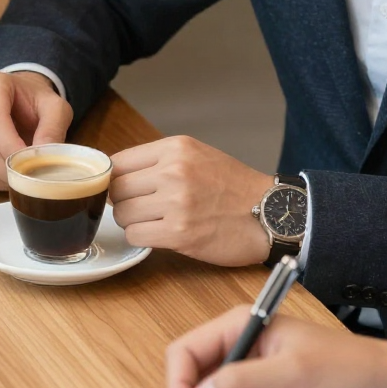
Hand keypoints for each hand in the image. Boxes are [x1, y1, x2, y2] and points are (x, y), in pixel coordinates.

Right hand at [0, 69, 72, 189]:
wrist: (14, 101)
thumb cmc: (33, 104)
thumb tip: (44, 157)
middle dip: (6, 170)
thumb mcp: (55, 109)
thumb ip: (54, 129)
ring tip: (16, 176)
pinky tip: (0, 176)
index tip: (29, 166)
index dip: (11, 149)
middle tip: (27, 177)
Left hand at [108, 138, 273, 265]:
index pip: (119, 162)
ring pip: (122, 214)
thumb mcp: (198, 156)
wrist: (270, 213)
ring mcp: (175, 202)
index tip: (124, 190)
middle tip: (142, 209)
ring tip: (156, 222)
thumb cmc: (234, 188)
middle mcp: (173, 171)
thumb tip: (117, 174)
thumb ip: (160, 161)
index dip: (115, 180)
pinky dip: (142, 239)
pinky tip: (161, 235)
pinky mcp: (179, 233)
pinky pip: (135, 236)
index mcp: (175, 148)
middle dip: (123, 202)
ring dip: (133, 222)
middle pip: (116, 189)